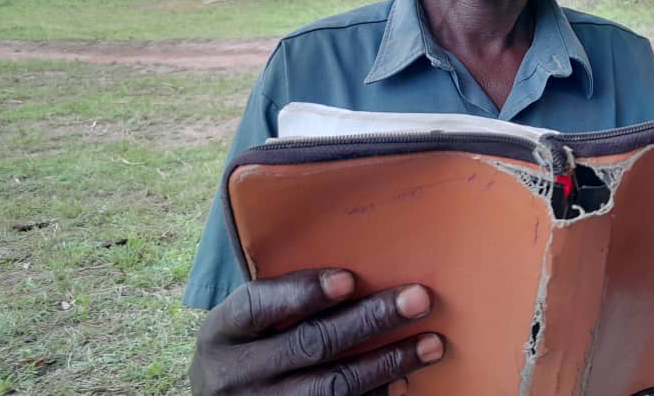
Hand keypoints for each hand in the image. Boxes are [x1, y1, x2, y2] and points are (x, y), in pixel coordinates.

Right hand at [189, 268, 443, 394]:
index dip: (303, 292)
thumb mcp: (244, 322)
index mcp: (223, 331)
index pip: (259, 305)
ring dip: (387, 363)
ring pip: (332, 386)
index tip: (348, 280)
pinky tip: (403, 381)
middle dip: (369, 321)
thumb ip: (283, 297)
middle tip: (418, 299)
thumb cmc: (246, 345)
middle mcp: (236, 373)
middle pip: (310, 344)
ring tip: (431, 343)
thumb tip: (359, 270)